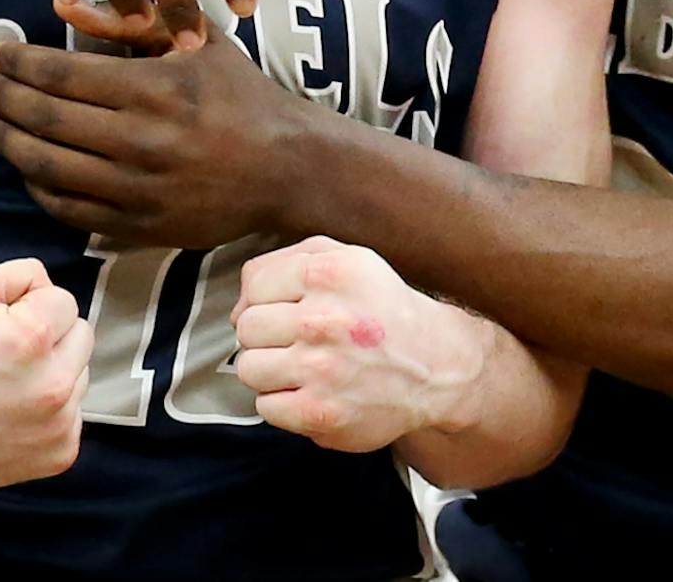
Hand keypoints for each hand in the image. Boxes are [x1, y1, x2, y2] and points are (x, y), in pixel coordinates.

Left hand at [0, 26, 316, 245]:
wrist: (287, 168)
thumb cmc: (240, 93)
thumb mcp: (195, 40)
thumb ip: (128, 20)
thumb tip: (61, 4)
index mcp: (155, 88)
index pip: (61, 73)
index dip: (17, 63)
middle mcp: (142, 141)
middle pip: (46, 120)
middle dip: (1, 98)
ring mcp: (138, 190)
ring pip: (48, 168)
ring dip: (7, 142)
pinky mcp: (140, 228)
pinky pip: (69, 209)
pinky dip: (37, 186)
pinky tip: (23, 165)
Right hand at [0, 258, 91, 485]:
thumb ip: (22, 274)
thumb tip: (50, 287)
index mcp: (33, 339)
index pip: (64, 300)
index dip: (29, 305)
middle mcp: (52, 387)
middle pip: (81, 337)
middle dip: (49, 337)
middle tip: (4, 352)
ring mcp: (56, 427)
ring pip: (79, 377)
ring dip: (52, 375)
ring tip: (5, 384)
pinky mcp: (57, 455)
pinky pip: (73, 417)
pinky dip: (49, 413)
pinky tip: (12, 413)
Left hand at [230, 237, 482, 451]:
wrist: (434, 367)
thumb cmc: (382, 309)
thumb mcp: (347, 259)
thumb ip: (286, 261)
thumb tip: (237, 307)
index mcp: (329, 273)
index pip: (254, 284)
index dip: (267, 299)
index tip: (292, 309)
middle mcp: (324, 319)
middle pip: (247, 328)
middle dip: (267, 336)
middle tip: (299, 342)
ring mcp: (321, 369)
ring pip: (249, 369)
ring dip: (270, 371)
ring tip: (302, 368)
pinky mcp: (321, 413)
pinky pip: (265, 407)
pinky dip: (283, 404)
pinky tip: (311, 392)